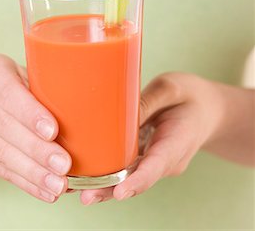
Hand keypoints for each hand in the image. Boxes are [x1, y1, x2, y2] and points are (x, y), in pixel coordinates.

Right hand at [0, 54, 71, 202]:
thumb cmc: (3, 81)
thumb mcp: (19, 72)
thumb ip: (42, 87)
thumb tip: (86, 107)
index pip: (8, 94)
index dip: (30, 114)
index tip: (53, 131)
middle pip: (5, 129)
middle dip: (37, 151)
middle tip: (64, 165)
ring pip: (1, 154)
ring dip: (33, 173)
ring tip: (59, 184)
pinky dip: (26, 182)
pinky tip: (45, 190)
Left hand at [80, 72, 223, 204]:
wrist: (206, 109)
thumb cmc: (189, 96)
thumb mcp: (170, 88)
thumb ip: (147, 101)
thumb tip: (118, 114)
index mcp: (178, 142)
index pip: (158, 165)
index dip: (138, 180)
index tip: (120, 192)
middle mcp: (167, 160)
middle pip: (139, 179)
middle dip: (112, 189)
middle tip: (86, 196)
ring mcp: (156, 162)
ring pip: (131, 178)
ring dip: (106, 186)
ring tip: (79, 192)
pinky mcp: (146, 158)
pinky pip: (128, 168)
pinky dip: (109, 173)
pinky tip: (85, 176)